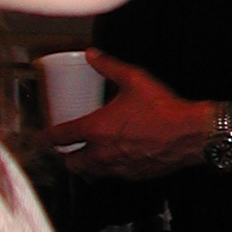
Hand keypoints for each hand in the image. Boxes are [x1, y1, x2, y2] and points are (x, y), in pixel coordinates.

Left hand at [50, 52, 212, 178]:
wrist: (190, 134)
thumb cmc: (163, 110)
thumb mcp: (134, 79)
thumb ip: (109, 66)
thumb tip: (93, 55)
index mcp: (97, 129)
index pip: (60, 137)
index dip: (46, 137)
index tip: (42, 136)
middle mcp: (102, 153)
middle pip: (71, 164)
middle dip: (66, 158)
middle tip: (67, 149)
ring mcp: (117, 167)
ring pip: (91, 174)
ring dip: (87, 165)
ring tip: (90, 155)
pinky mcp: (133, 176)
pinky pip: (113, 176)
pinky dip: (109, 169)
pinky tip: (118, 158)